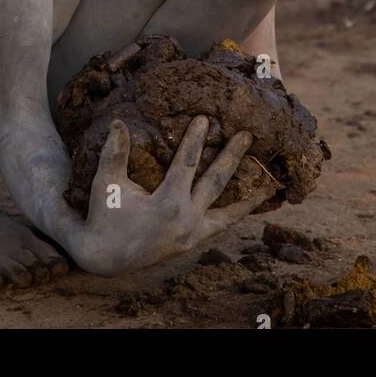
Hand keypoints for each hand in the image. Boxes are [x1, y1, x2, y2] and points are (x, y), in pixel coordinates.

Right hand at [73, 116, 270, 275]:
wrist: (105, 258)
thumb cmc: (104, 216)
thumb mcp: (107, 183)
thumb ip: (115, 153)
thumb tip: (119, 122)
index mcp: (167, 205)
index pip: (187, 164)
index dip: (196, 139)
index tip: (206, 118)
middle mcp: (186, 221)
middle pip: (216, 183)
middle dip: (233, 157)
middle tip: (248, 135)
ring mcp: (193, 235)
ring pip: (228, 212)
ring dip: (249, 196)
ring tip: (270, 182)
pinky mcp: (193, 242)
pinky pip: (221, 227)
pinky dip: (237, 215)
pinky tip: (251, 204)